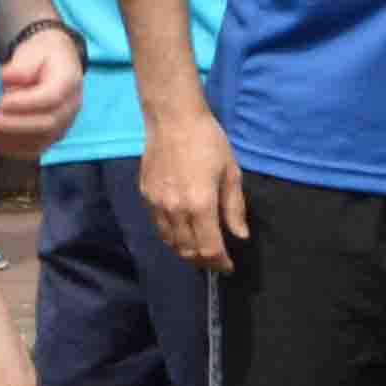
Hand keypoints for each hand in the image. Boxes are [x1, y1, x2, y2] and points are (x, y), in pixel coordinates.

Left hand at [0, 23, 86, 157]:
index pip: (51, 98)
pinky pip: (34, 149)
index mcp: (68, 82)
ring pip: (40, 141)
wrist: (59, 63)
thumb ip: (22, 64)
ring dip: (8, 139)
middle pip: (46, 124)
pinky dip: (11, 147)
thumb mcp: (34, 49)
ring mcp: (63, 125)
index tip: (1, 102)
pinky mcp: (52, 136)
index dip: (25, 103)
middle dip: (12, 125)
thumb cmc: (43, 55)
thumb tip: (8, 78)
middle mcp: (70, 107)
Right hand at [138, 105, 248, 271]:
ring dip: (186, 252)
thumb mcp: (230, 173)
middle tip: (216, 261)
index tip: (229, 267)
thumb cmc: (208, 142)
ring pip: (170, 242)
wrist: (173, 118)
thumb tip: (239, 235)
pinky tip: (182, 231)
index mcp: (200, 205)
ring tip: (200, 250)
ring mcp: (157, 204)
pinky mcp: (145, 195)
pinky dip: (171, 236)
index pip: (209, 249)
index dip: (220, 263)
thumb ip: (234, 208)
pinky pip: (159, 226)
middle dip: (204, 262)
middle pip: (188, 251)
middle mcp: (176, 210)